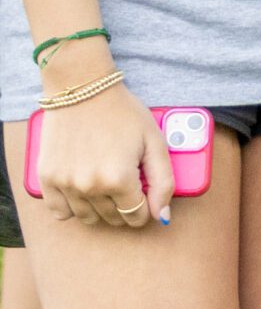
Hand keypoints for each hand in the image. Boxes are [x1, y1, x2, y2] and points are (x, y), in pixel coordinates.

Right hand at [39, 82, 170, 229]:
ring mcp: (65, 185)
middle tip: (129, 186)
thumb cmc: (123, 113)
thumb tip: (162, 215)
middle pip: (113, 218)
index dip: (146, 209)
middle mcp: (90, 187)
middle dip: (125, 207)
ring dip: (101, 209)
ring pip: (88, 218)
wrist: (83, 90)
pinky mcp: (48, 179)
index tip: (146, 198)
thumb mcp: (155, 141)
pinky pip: (60, 212)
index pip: (137, 216)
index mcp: (119, 179)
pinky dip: (73, 207)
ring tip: (108, 185)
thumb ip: (163, 180)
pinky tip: (84, 189)